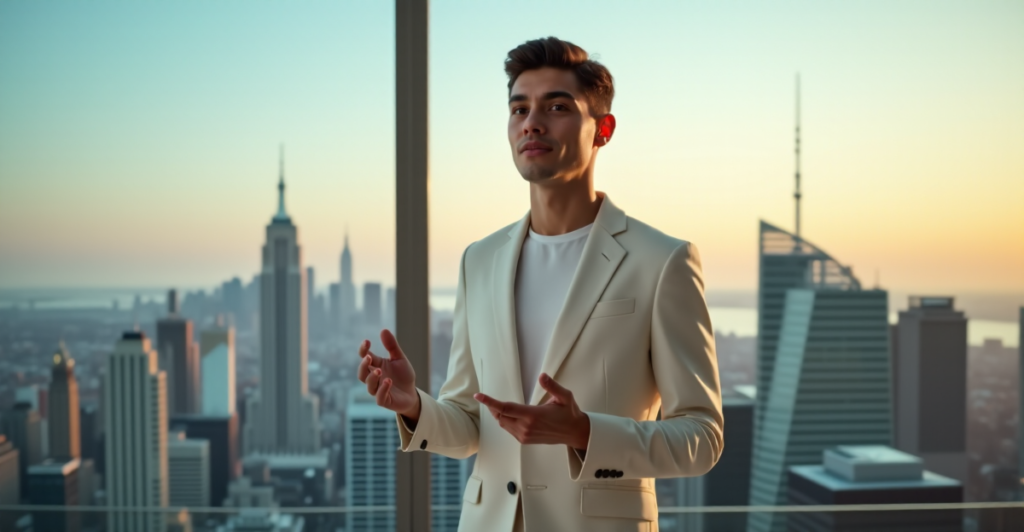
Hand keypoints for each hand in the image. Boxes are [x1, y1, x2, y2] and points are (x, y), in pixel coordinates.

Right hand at [358, 329, 420, 419]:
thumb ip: (392, 346)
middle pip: (361, 373)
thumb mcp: (400, 358)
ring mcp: (378, 390)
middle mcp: (374, 378)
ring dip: (372, 377)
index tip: (367, 341)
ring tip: (379, 370)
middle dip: (363, 365)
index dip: (363, 350)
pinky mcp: (385, 400)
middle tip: (369, 357)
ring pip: (369, 385)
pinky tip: (388, 381)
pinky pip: (379, 397)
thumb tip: (383, 330)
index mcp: (376, 366)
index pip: (365, 357)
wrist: (412, 393)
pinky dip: (382, 389)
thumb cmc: (403, 375)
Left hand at [474, 373, 590, 449]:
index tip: (479, 396)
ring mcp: (525, 435)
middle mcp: (526, 427)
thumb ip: (552, 386)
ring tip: (496, 404)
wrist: (574, 433)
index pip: (505, 408)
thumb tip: (542, 376)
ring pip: (503, 423)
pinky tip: (509, 414)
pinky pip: (508, 429)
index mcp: (533, 415)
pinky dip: (505, 420)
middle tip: (486, 397)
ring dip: (498, 414)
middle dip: (492, 406)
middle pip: (500, 416)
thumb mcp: (565, 396)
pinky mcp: (525, 440)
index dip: (490, 401)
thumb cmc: (569, 413)